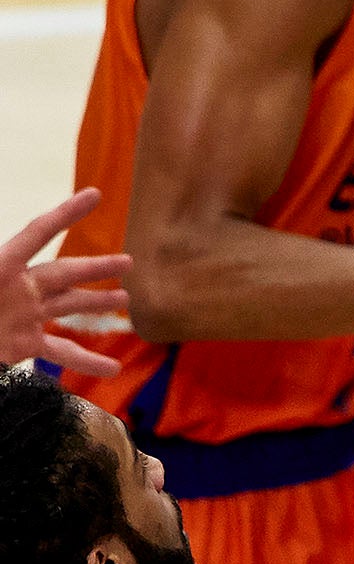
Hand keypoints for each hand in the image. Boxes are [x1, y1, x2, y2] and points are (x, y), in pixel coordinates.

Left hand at [1, 190, 130, 376]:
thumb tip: (15, 256)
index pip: (36, 234)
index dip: (65, 215)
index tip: (94, 194)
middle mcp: (16, 289)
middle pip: (64, 272)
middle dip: (97, 267)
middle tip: (128, 262)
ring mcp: (22, 317)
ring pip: (69, 306)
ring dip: (97, 304)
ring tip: (125, 301)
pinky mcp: (22, 345)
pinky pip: (61, 351)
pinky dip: (88, 359)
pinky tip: (113, 368)